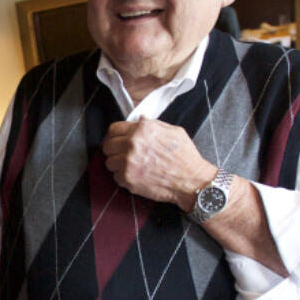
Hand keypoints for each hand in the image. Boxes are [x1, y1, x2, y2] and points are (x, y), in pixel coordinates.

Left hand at [100, 118, 216, 209]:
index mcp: (142, 130)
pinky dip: (123, 178)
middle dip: (114, 150)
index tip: (115, 140)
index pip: (114, 129)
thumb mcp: (173, 131)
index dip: (114, 135)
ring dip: (117, 165)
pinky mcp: (128, 179)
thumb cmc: (185, 157)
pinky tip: (136, 176)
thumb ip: (153, 125)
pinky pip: (115, 177)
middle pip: (107, 146)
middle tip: (122, 155)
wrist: (191, 180)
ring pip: (109, 162)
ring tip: (131, 167)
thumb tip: (140, 119)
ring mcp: (128, 162)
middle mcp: (132, 144)